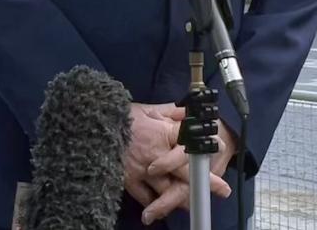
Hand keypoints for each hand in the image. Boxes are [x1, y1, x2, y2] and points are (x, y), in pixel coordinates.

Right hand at [122, 104, 230, 224]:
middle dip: (205, 182)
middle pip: (186, 171)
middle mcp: (157, 155)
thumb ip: (170, 112)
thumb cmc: (120, 116)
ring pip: (168, 190)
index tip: (220, 147)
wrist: (93, 126)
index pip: (190, 141)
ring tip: (195, 205)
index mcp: (163, 134)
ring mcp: (143, 170)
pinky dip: (155, 204)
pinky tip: (162, 208)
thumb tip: (188, 111)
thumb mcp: (147, 109)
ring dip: (183, 199)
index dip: (206, 145)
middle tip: (222, 190)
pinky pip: (146, 198)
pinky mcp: (129, 181)